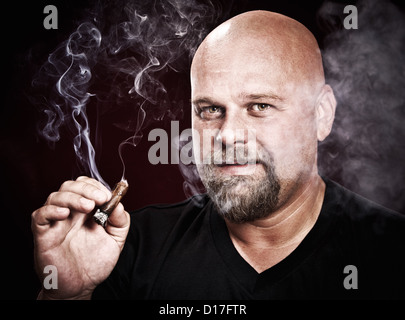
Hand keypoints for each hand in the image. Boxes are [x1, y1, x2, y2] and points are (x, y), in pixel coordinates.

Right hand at [31, 176, 129, 298]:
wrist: (81, 287)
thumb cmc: (95, 264)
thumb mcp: (115, 241)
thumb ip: (120, 222)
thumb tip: (118, 204)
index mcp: (85, 212)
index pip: (85, 186)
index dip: (96, 186)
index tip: (108, 196)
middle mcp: (70, 214)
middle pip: (70, 187)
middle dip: (86, 188)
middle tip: (100, 198)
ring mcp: (55, 223)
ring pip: (55, 197)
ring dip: (72, 196)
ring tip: (88, 206)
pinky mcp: (43, 236)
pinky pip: (39, 216)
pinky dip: (51, 210)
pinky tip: (65, 213)